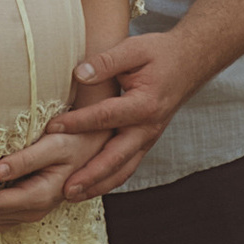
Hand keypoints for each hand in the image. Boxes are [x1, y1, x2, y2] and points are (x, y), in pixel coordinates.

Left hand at [43, 28, 202, 197]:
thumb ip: (106, 62)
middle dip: (89, 175)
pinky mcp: (145, 142)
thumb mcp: (135, 49)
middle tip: (65, 188)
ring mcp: (148, 139)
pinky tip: (90, 186)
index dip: (78, 122)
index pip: (106, 117)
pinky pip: (127, 167)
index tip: (52, 127)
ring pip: (123, 170)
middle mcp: (148, 128)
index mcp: (145, 104)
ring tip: (72, 195)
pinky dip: (109, 179)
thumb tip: (78, 74)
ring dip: (98, 185)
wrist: (190, 63)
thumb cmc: (161, 53)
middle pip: (115, 158)